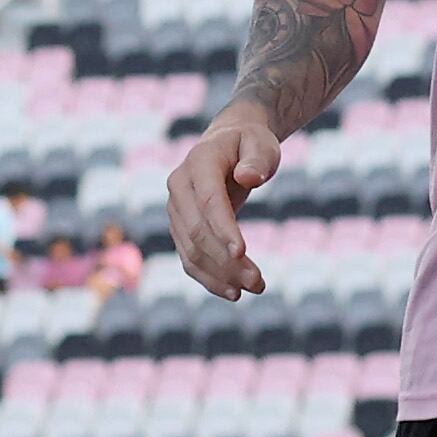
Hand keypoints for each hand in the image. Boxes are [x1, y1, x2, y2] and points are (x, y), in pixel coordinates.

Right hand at [169, 109, 281, 298]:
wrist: (228, 145)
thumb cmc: (250, 145)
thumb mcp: (261, 144)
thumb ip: (258, 159)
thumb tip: (248, 178)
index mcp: (199, 162)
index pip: (209, 200)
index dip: (223, 227)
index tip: (242, 252)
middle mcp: (179, 186)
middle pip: (198, 231)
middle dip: (227, 260)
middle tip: (259, 283)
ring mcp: (175, 209)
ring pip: (191, 250)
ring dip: (221, 274)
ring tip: (255, 288)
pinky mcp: (179, 227)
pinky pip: (189, 258)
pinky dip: (209, 278)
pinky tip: (233, 292)